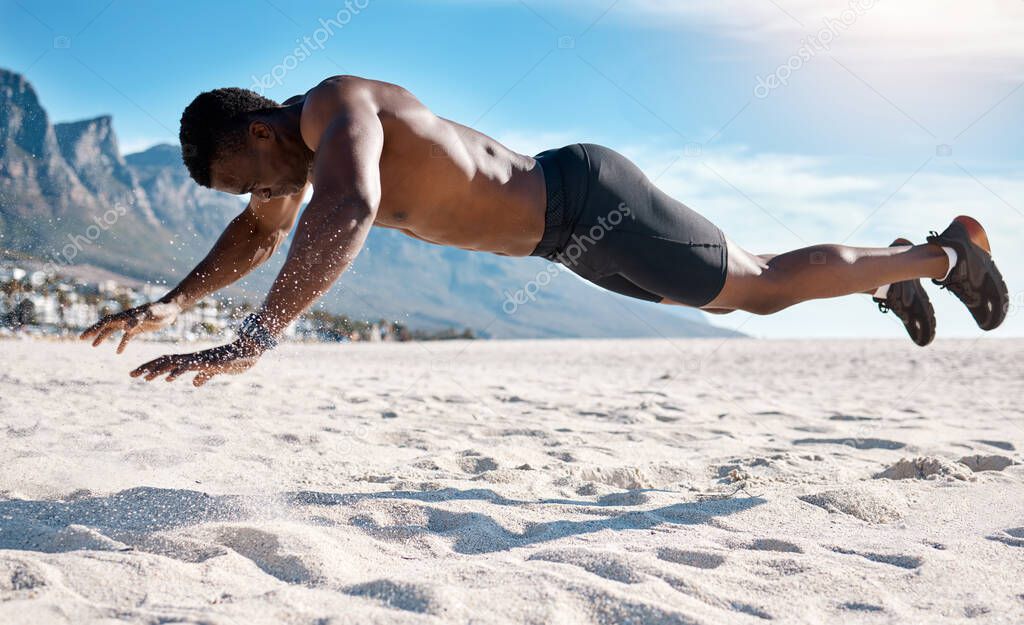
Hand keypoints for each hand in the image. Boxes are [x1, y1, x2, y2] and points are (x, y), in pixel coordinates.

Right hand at [80, 301, 180, 352]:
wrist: (171, 309)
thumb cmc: (160, 310)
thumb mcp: (149, 315)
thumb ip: (137, 320)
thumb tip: (124, 328)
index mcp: (125, 316)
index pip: (105, 322)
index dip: (94, 329)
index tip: (83, 336)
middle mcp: (125, 319)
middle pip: (105, 326)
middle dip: (93, 332)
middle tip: (82, 339)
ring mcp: (131, 324)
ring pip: (113, 331)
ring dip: (104, 337)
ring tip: (94, 346)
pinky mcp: (139, 329)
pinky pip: (127, 338)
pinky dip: (122, 344)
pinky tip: (118, 352)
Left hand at [130, 338, 263, 386]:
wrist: (247, 353)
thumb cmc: (232, 361)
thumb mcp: (214, 371)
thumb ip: (204, 376)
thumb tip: (195, 383)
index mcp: (191, 360)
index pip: (166, 361)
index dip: (151, 366)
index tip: (137, 374)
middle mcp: (191, 357)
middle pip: (164, 360)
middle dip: (147, 367)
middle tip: (131, 374)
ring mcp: (198, 359)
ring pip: (174, 363)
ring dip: (158, 370)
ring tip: (145, 378)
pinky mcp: (206, 362)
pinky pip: (189, 367)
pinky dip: (178, 372)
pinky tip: (169, 379)